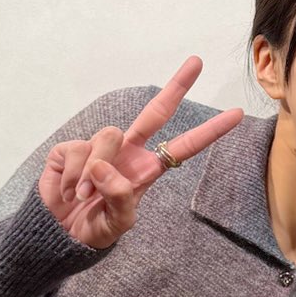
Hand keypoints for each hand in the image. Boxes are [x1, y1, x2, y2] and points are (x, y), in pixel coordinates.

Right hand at [38, 58, 243, 249]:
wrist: (59, 234)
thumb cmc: (95, 228)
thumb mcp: (117, 223)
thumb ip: (120, 197)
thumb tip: (105, 167)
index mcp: (146, 169)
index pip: (183, 147)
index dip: (209, 131)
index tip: (236, 114)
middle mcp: (127, 152)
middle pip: (155, 113)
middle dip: (177, 86)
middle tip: (197, 62)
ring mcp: (99, 148)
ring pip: (108, 137)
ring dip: (95, 171)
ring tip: (84, 195)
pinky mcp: (71, 149)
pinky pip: (77, 150)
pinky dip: (72, 176)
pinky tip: (68, 191)